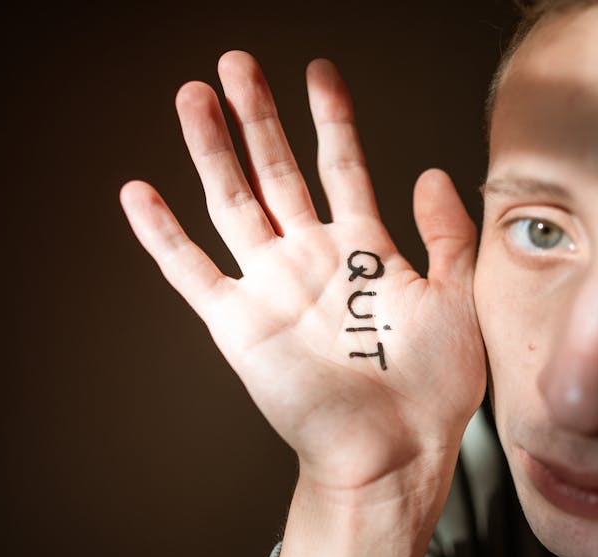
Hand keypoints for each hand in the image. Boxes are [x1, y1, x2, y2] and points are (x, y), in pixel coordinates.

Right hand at [121, 51, 485, 556]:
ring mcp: (272, 288)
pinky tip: (139, 194)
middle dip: (257, 118)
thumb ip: (447, 233)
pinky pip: (191, 272)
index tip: (319, 72)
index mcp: (363, 248)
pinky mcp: (239, 326)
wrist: (398, 449)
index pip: (341, 165)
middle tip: (237, 64)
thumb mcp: (458, 296)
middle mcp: (312, 259)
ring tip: (192, 98)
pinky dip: (162, 236)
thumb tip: (431, 172)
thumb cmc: (434, 386)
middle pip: (277, 171)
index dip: (330, 118)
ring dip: (211, 153)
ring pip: (232, 204)